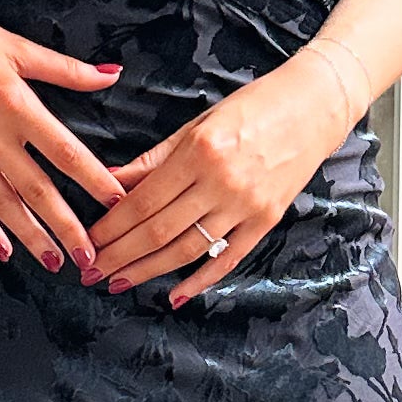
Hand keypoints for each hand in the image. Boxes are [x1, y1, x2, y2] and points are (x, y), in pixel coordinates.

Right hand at [0, 0, 123, 268]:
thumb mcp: (15, 45)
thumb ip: (66, 69)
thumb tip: (112, 77)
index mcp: (16, 102)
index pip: (65, 152)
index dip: (94, 180)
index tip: (117, 205)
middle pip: (36, 188)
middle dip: (66, 226)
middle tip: (90, 257)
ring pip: (1, 202)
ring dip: (30, 236)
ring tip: (55, 262)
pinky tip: (3, 249)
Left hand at [90, 51, 358, 303]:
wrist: (313, 106)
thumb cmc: (252, 107)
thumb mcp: (197, 124)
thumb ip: (153, 159)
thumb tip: (110, 182)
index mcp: (199, 152)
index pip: (142, 201)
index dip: (110, 227)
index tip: (87, 242)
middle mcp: (222, 181)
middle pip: (159, 231)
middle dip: (120, 256)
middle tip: (91, 272)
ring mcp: (246, 205)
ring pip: (188, 250)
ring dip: (149, 271)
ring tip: (119, 283)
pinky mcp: (267, 220)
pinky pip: (229, 258)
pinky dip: (201, 280)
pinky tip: (176, 295)